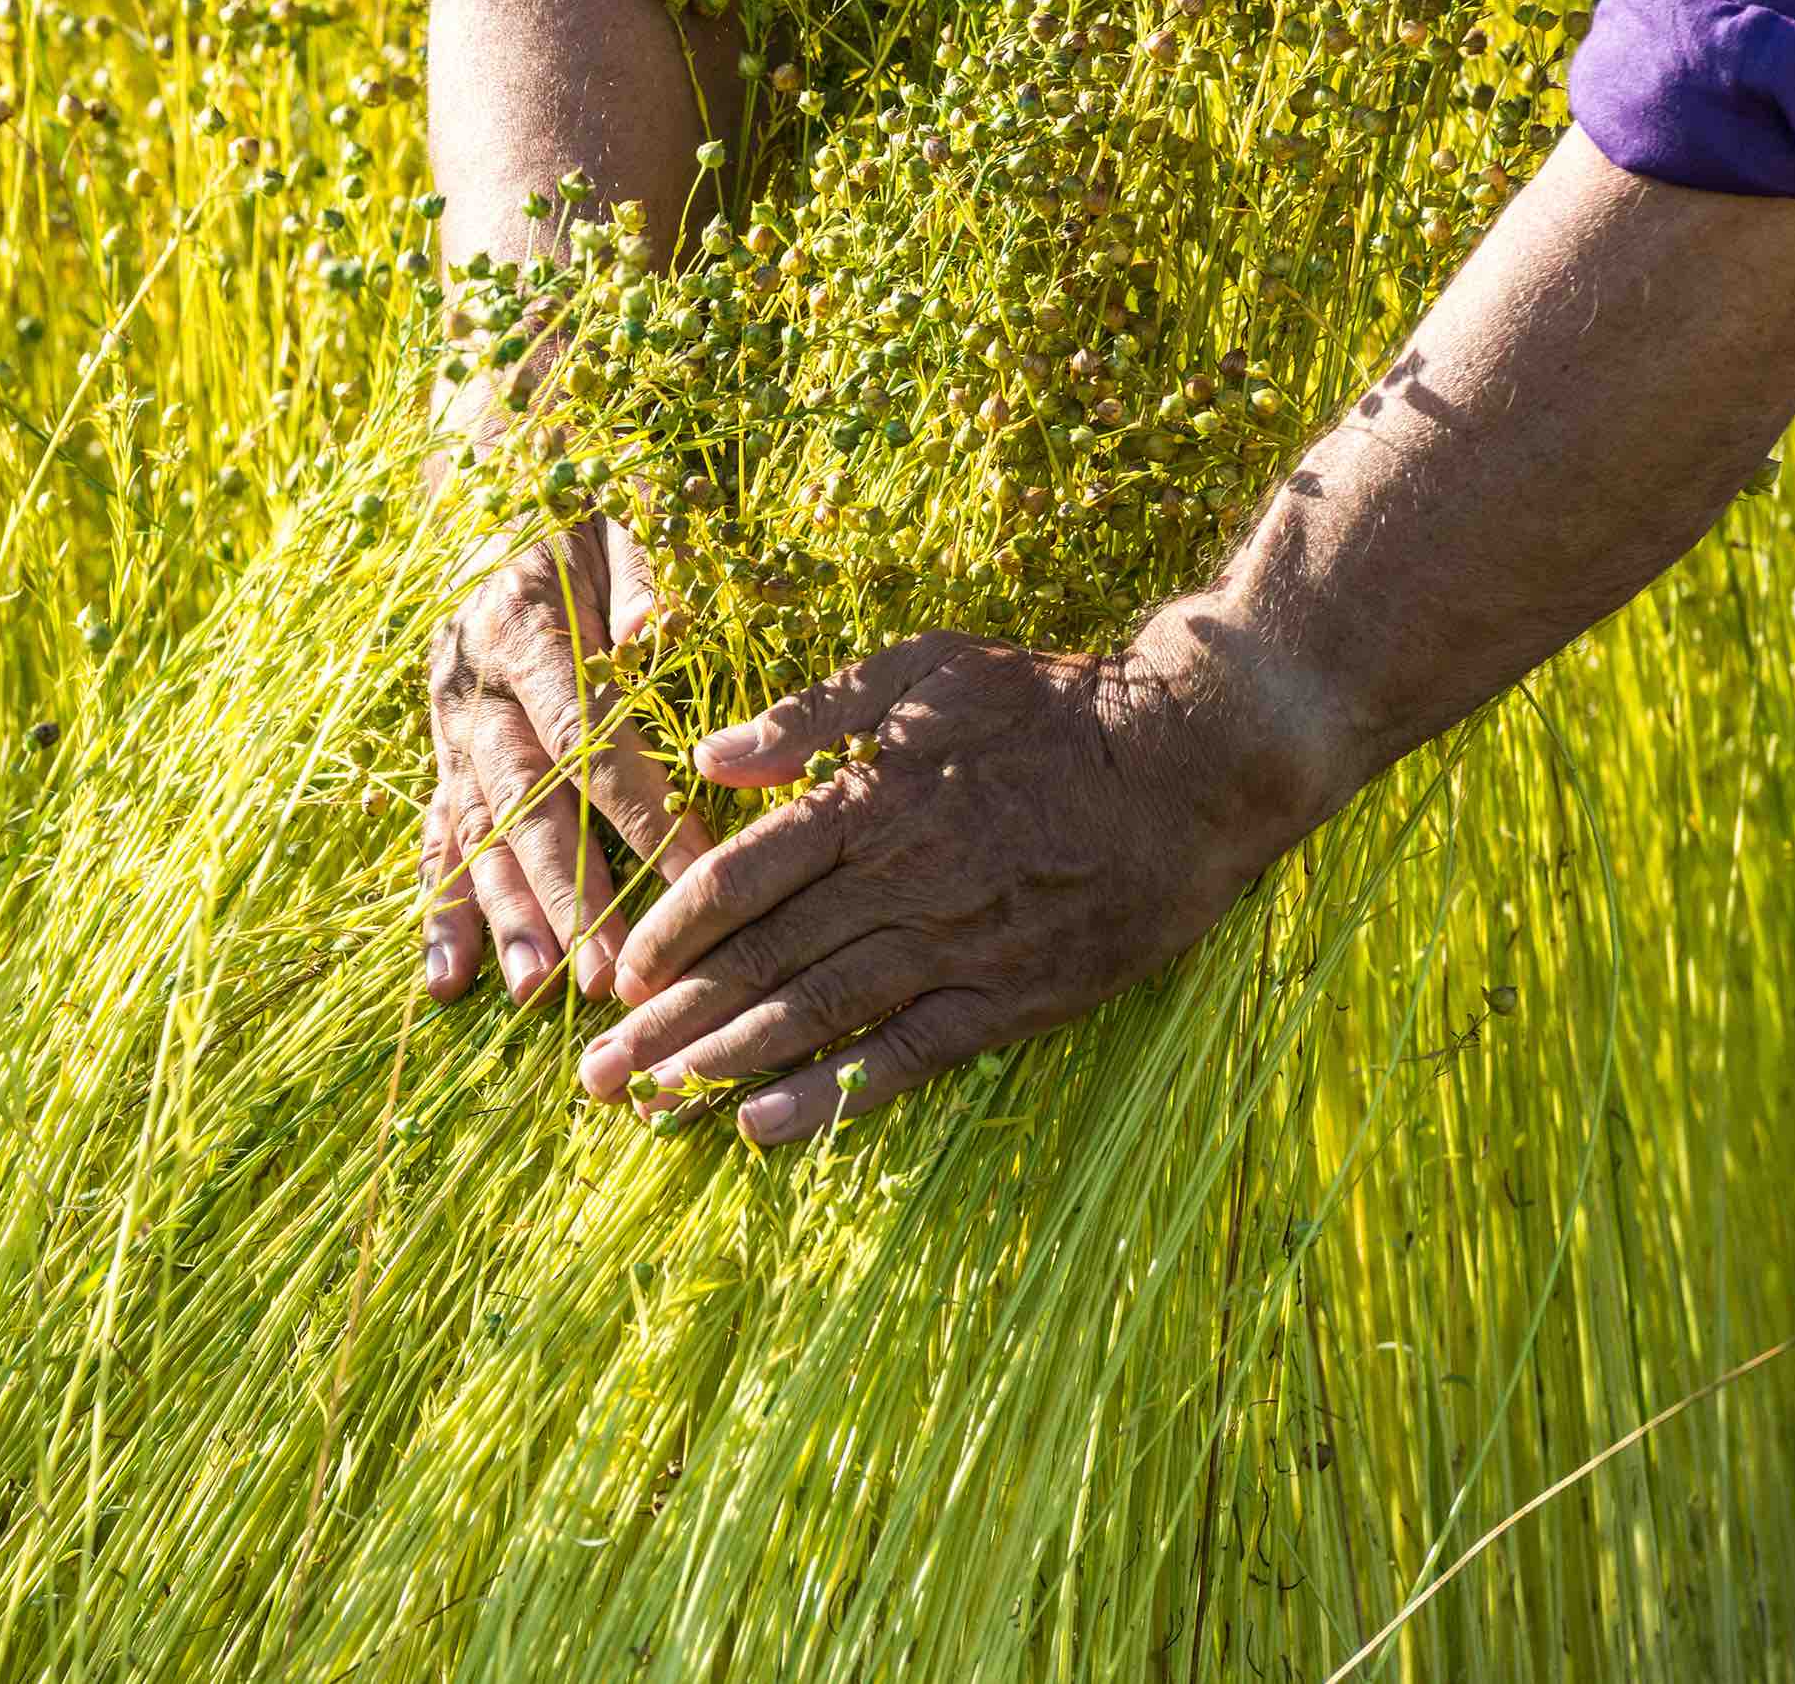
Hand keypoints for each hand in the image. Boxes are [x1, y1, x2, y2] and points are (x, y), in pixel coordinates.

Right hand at [422, 516, 713, 1004]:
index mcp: (523, 621)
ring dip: (505, 915)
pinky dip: (441, 910)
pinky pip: (436, 838)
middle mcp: (471, 681)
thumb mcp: (633, 514)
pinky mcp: (443, 754)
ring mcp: (449, 725)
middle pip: (521, 799)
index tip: (696, 871)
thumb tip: (656, 638)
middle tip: (604, 971)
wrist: (503, 487)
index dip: (636, 804)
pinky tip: (448, 980)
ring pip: (474, 832)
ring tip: (535, 991)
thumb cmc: (595, 509)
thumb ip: (648, 575)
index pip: (584, 729)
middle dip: (565, 889)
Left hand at [576, 624, 1330, 1141]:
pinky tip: (766, 1126)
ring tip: (654, 1105)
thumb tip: (708, 755)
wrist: (1198, 758)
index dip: (669, 931)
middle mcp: (902, 878)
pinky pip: (909, 1056)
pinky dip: (834, 1094)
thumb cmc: (1051, 702)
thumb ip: (811, 714)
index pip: (739, 876)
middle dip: (667, 1021)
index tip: (616, 971)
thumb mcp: (924, 667)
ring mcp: (958, 945)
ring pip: (818, 1014)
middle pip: (760, 959)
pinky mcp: (1014, 996)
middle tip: (596, 1075)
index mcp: (870, 798)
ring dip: (725, 1065)